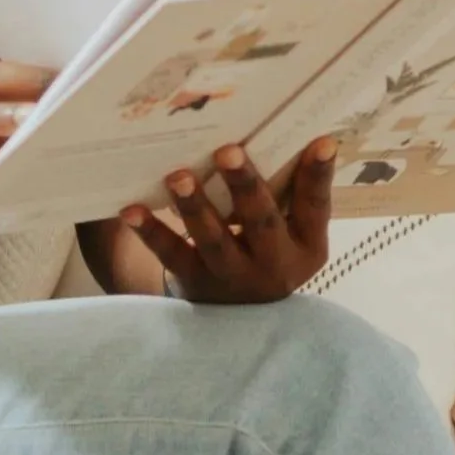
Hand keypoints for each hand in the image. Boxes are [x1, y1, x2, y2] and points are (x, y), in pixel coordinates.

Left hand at [124, 140, 334, 303]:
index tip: (323, 141)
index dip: (318, 176)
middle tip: (228, 150)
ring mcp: (232, 277)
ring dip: (195, 207)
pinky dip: (150, 231)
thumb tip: (313, 138)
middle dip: (245, 186)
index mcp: (304, 246)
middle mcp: (273, 265)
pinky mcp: (195, 283)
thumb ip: (297, 193)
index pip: (315, 208)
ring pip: (214, 241)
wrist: (239, 316)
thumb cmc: (267, 253)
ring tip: (178, 176)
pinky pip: (171, 255)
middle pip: (261, 223)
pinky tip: (131, 210)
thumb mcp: (295, 234)